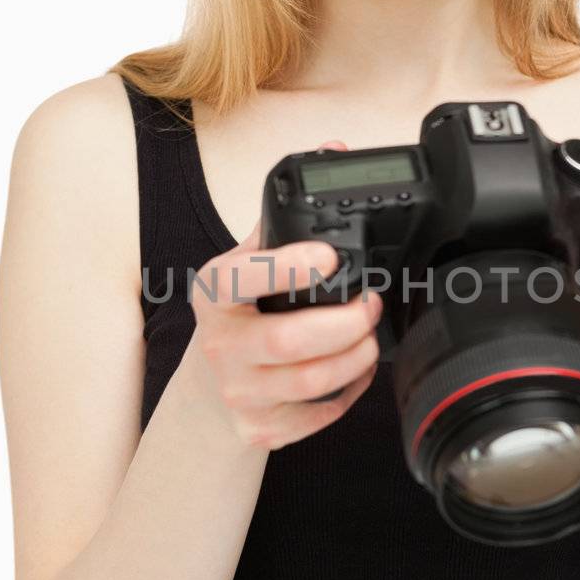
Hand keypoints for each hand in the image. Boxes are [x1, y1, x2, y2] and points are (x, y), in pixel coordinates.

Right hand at [184, 141, 382, 450]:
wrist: (208, 389)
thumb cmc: (238, 315)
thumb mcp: (245, 263)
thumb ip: (284, 214)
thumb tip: (329, 150)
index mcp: (215, 292)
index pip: (243, 278)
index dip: (289, 267)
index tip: (330, 257)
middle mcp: (220, 344)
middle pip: (289, 341)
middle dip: (345, 323)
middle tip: (371, 305)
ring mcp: (238, 391)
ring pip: (311, 381)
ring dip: (356, 358)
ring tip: (369, 338)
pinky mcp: (260, 428)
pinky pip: (318, 415)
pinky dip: (348, 394)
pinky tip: (354, 373)